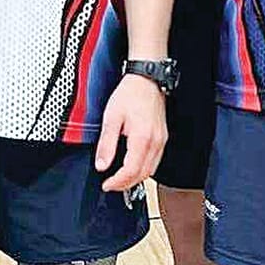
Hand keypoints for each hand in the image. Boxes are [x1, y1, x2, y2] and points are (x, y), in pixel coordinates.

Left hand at [95, 75, 166, 193]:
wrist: (146, 80)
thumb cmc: (130, 94)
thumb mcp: (111, 118)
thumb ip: (106, 144)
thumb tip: (102, 165)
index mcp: (142, 138)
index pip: (131, 171)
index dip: (118, 182)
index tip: (107, 185)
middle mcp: (155, 142)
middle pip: (143, 175)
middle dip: (126, 184)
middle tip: (111, 185)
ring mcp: (161, 141)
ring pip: (151, 170)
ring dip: (135, 178)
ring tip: (119, 179)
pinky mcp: (162, 138)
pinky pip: (155, 161)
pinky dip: (143, 169)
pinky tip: (132, 167)